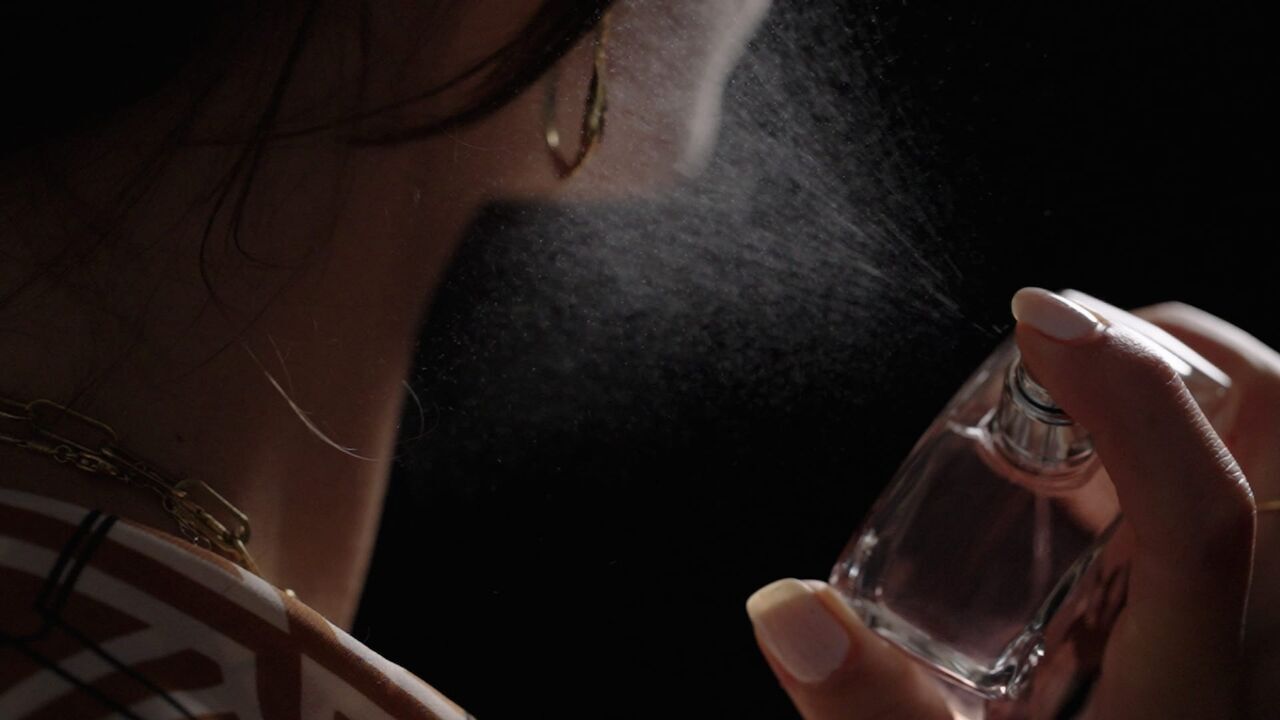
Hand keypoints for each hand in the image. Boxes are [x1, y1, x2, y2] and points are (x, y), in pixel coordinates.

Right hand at [747, 288, 1276, 718]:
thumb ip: (868, 716)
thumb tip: (785, 607)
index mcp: (1185, 705)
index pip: (1200, 520)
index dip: (1126, 394)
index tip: (1035, 317)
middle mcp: (1256, 678)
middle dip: (1194, 367)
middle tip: (1073, 347)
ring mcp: (1265, 671)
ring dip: (1213, 408)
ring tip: (1090, 403)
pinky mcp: (1248, 671)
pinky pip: (1262, 536)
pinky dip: (1210, 466)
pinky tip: (1103, 496)